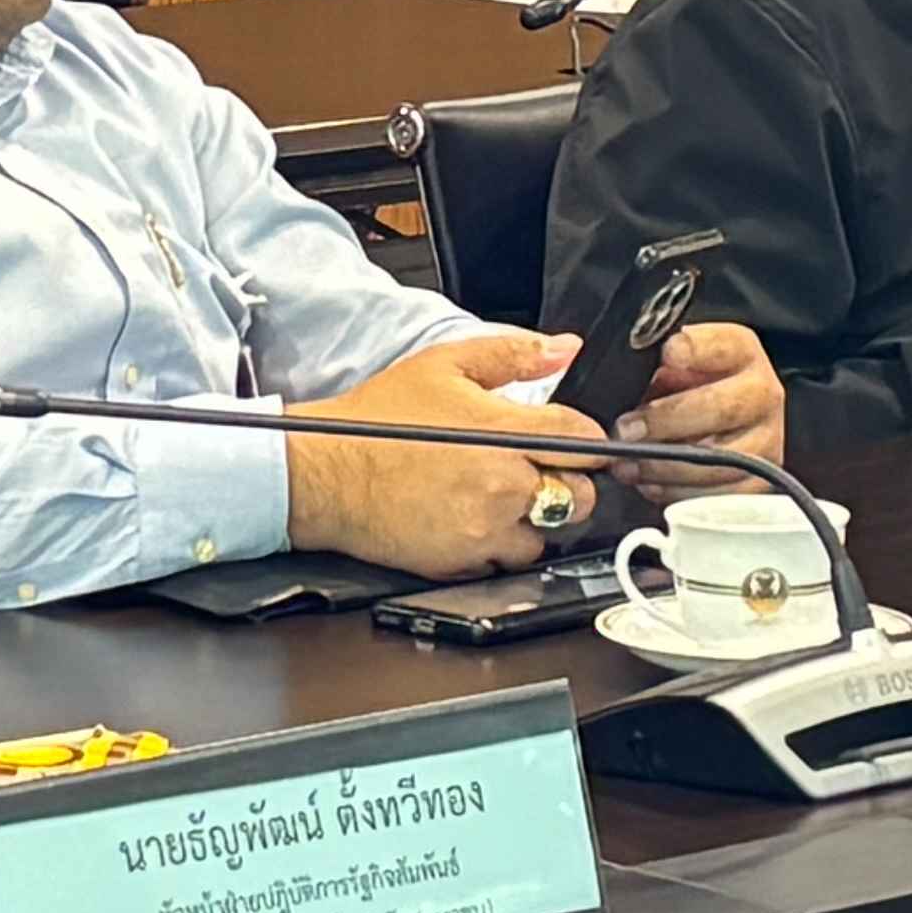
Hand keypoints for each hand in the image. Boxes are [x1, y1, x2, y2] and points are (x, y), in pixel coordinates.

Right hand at [284, 328, 606, 580]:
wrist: (325, 476)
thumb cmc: (376, 420)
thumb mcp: (444, 365)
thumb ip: (513, 353)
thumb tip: (564, 349)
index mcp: (506, 432)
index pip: (586, 440)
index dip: (586, 438)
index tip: (574, 439)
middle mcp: (505, 485)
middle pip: (581, 495)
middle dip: (567, 480)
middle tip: (536, 469)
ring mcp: (486, 530)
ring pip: (547, 534)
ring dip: (534, 518)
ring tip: (498, 497)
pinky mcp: (463, 563)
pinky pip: (505, 561)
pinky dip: (497, 545)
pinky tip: (471, 520)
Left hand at [613, 321, 787, 492]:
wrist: (710, 416)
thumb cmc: (684, 388)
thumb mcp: (668, 364)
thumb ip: (654, 364)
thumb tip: (623, 379)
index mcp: (741, 352)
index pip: (724, 345)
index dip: (696, 349)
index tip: (668, 354)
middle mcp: (762, 393)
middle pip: (722, 408)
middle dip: (666, 421)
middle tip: (627, 429)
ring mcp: (767, 438)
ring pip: (721, 460)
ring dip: (666, 466)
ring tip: (630, 464)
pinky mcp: (759, 480)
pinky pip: (721, 495)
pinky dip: (681, 493)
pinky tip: (652, 485)